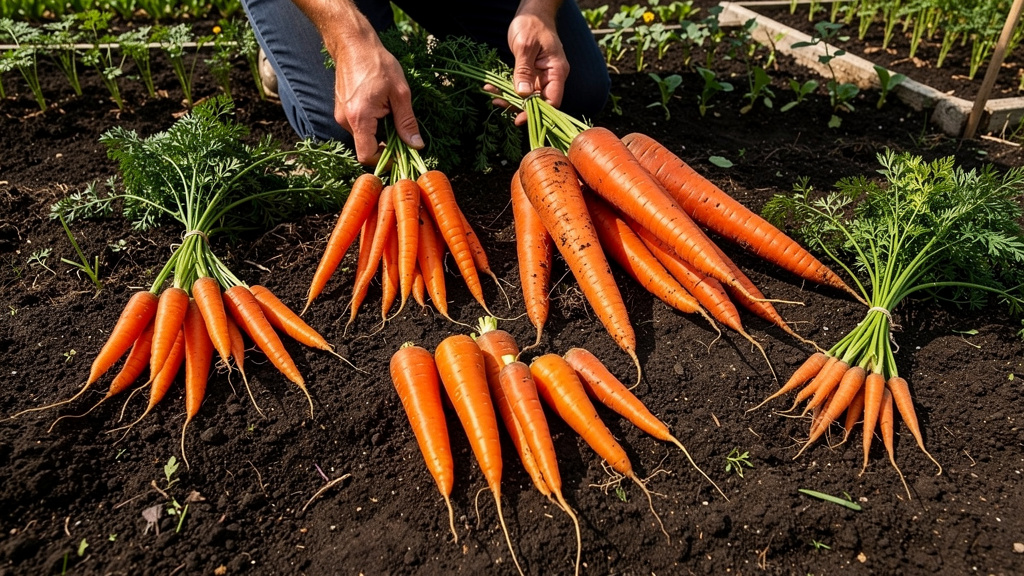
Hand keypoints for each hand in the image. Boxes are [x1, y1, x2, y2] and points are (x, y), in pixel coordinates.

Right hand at [332, 39, 422, 164]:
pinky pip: (359, 127)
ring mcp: (342, 116)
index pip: (367, 155)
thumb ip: (407, 122)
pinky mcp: (342, 111)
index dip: (385, 160)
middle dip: (386, 146)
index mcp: (360, 118)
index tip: (401, 154)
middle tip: (402, 133)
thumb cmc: (377, 64)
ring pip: (363, 137)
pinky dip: (372, 126)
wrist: (353, 45)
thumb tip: (416, 145)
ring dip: (380, 134)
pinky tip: (381, 109)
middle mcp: (346, 120)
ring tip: (391, 115)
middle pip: (366, 147)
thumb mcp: (400, 93)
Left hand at [506, 5, 568, 124]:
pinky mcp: (532, 73)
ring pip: (528, 96)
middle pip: (539, 102)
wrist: (533, 12)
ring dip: (511, 99)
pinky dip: (508, 89)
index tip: (520, 118)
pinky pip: (521, 86)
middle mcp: (552, 76)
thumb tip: (523, 94)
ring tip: (494, 97)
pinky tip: (494, 89)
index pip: (552, 101)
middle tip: (500, 105)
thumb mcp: (525, 46)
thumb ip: (524, 71)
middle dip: (519, 107)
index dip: (537, 113)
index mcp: (557, 71)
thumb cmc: (532, 24)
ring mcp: (542, 76)